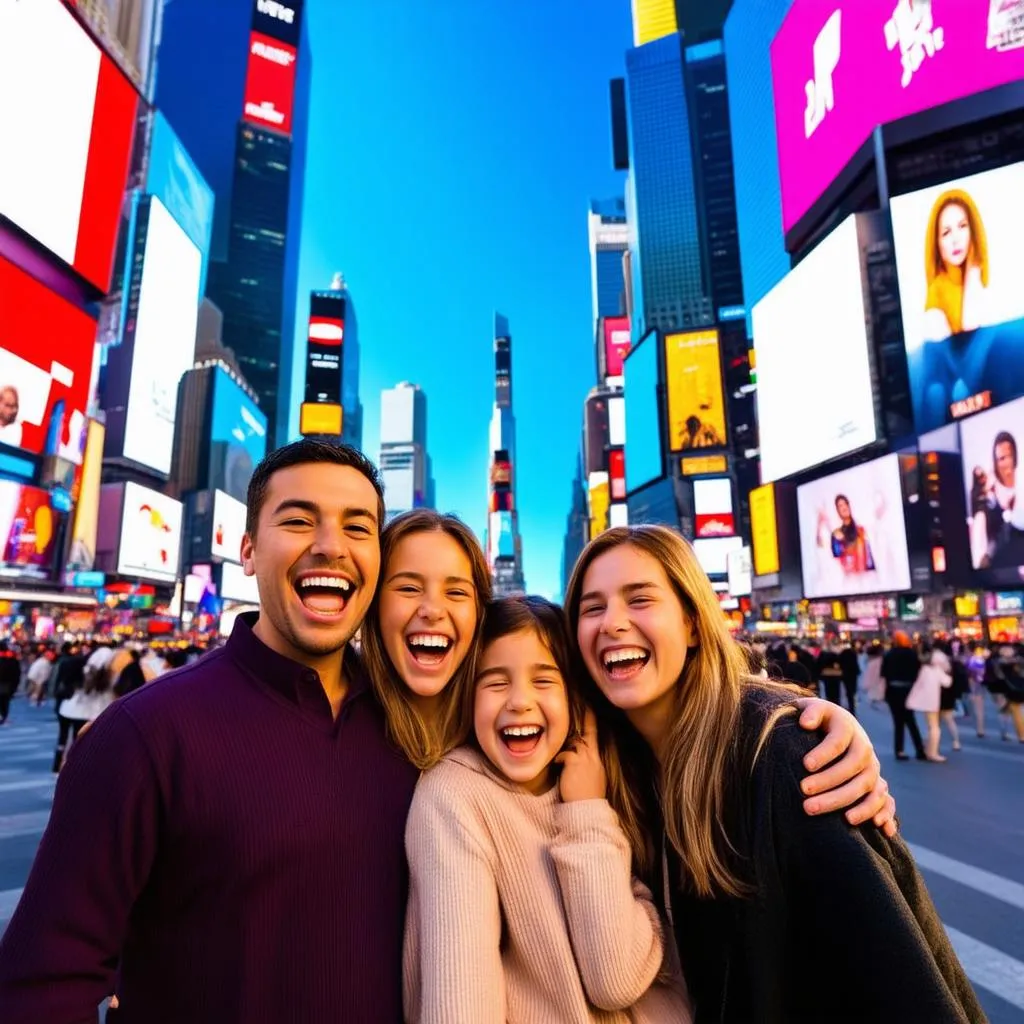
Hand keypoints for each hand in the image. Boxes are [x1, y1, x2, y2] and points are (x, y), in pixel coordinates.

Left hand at [555, 710, 606, 802]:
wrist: (587, 811)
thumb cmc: (585, 798)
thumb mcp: (591, 778)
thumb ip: (585, 765)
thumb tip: (572, 758)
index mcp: (597, 761)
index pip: (595, 737)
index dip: (592, 722)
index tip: (590, 708)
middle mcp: (593, 757)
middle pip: (588, 732)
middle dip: (586, 719)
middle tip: (583, 703)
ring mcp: (586, 759)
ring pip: (575, 742)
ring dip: (567, 744)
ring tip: (563, 740)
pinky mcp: (575, 763)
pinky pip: (565, 754)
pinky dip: (559, 759)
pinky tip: (557, 766)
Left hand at [794, 699, 897, 837]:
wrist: (831, 727)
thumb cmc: (816, 721)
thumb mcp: (812, 709)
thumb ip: (809, 711)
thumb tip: (805, 722)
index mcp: (847, 727)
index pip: (838, 741)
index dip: (824, 753)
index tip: (805, 765)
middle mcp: (864, 748)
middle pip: (853, 767)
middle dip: (830, 782)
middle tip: (805, 793)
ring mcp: (872, 767)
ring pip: (869, 787)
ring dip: (858, 804)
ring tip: (843, 820)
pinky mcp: (877, 784)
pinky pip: (886, 800)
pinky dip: (886, 813)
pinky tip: (879, 827)